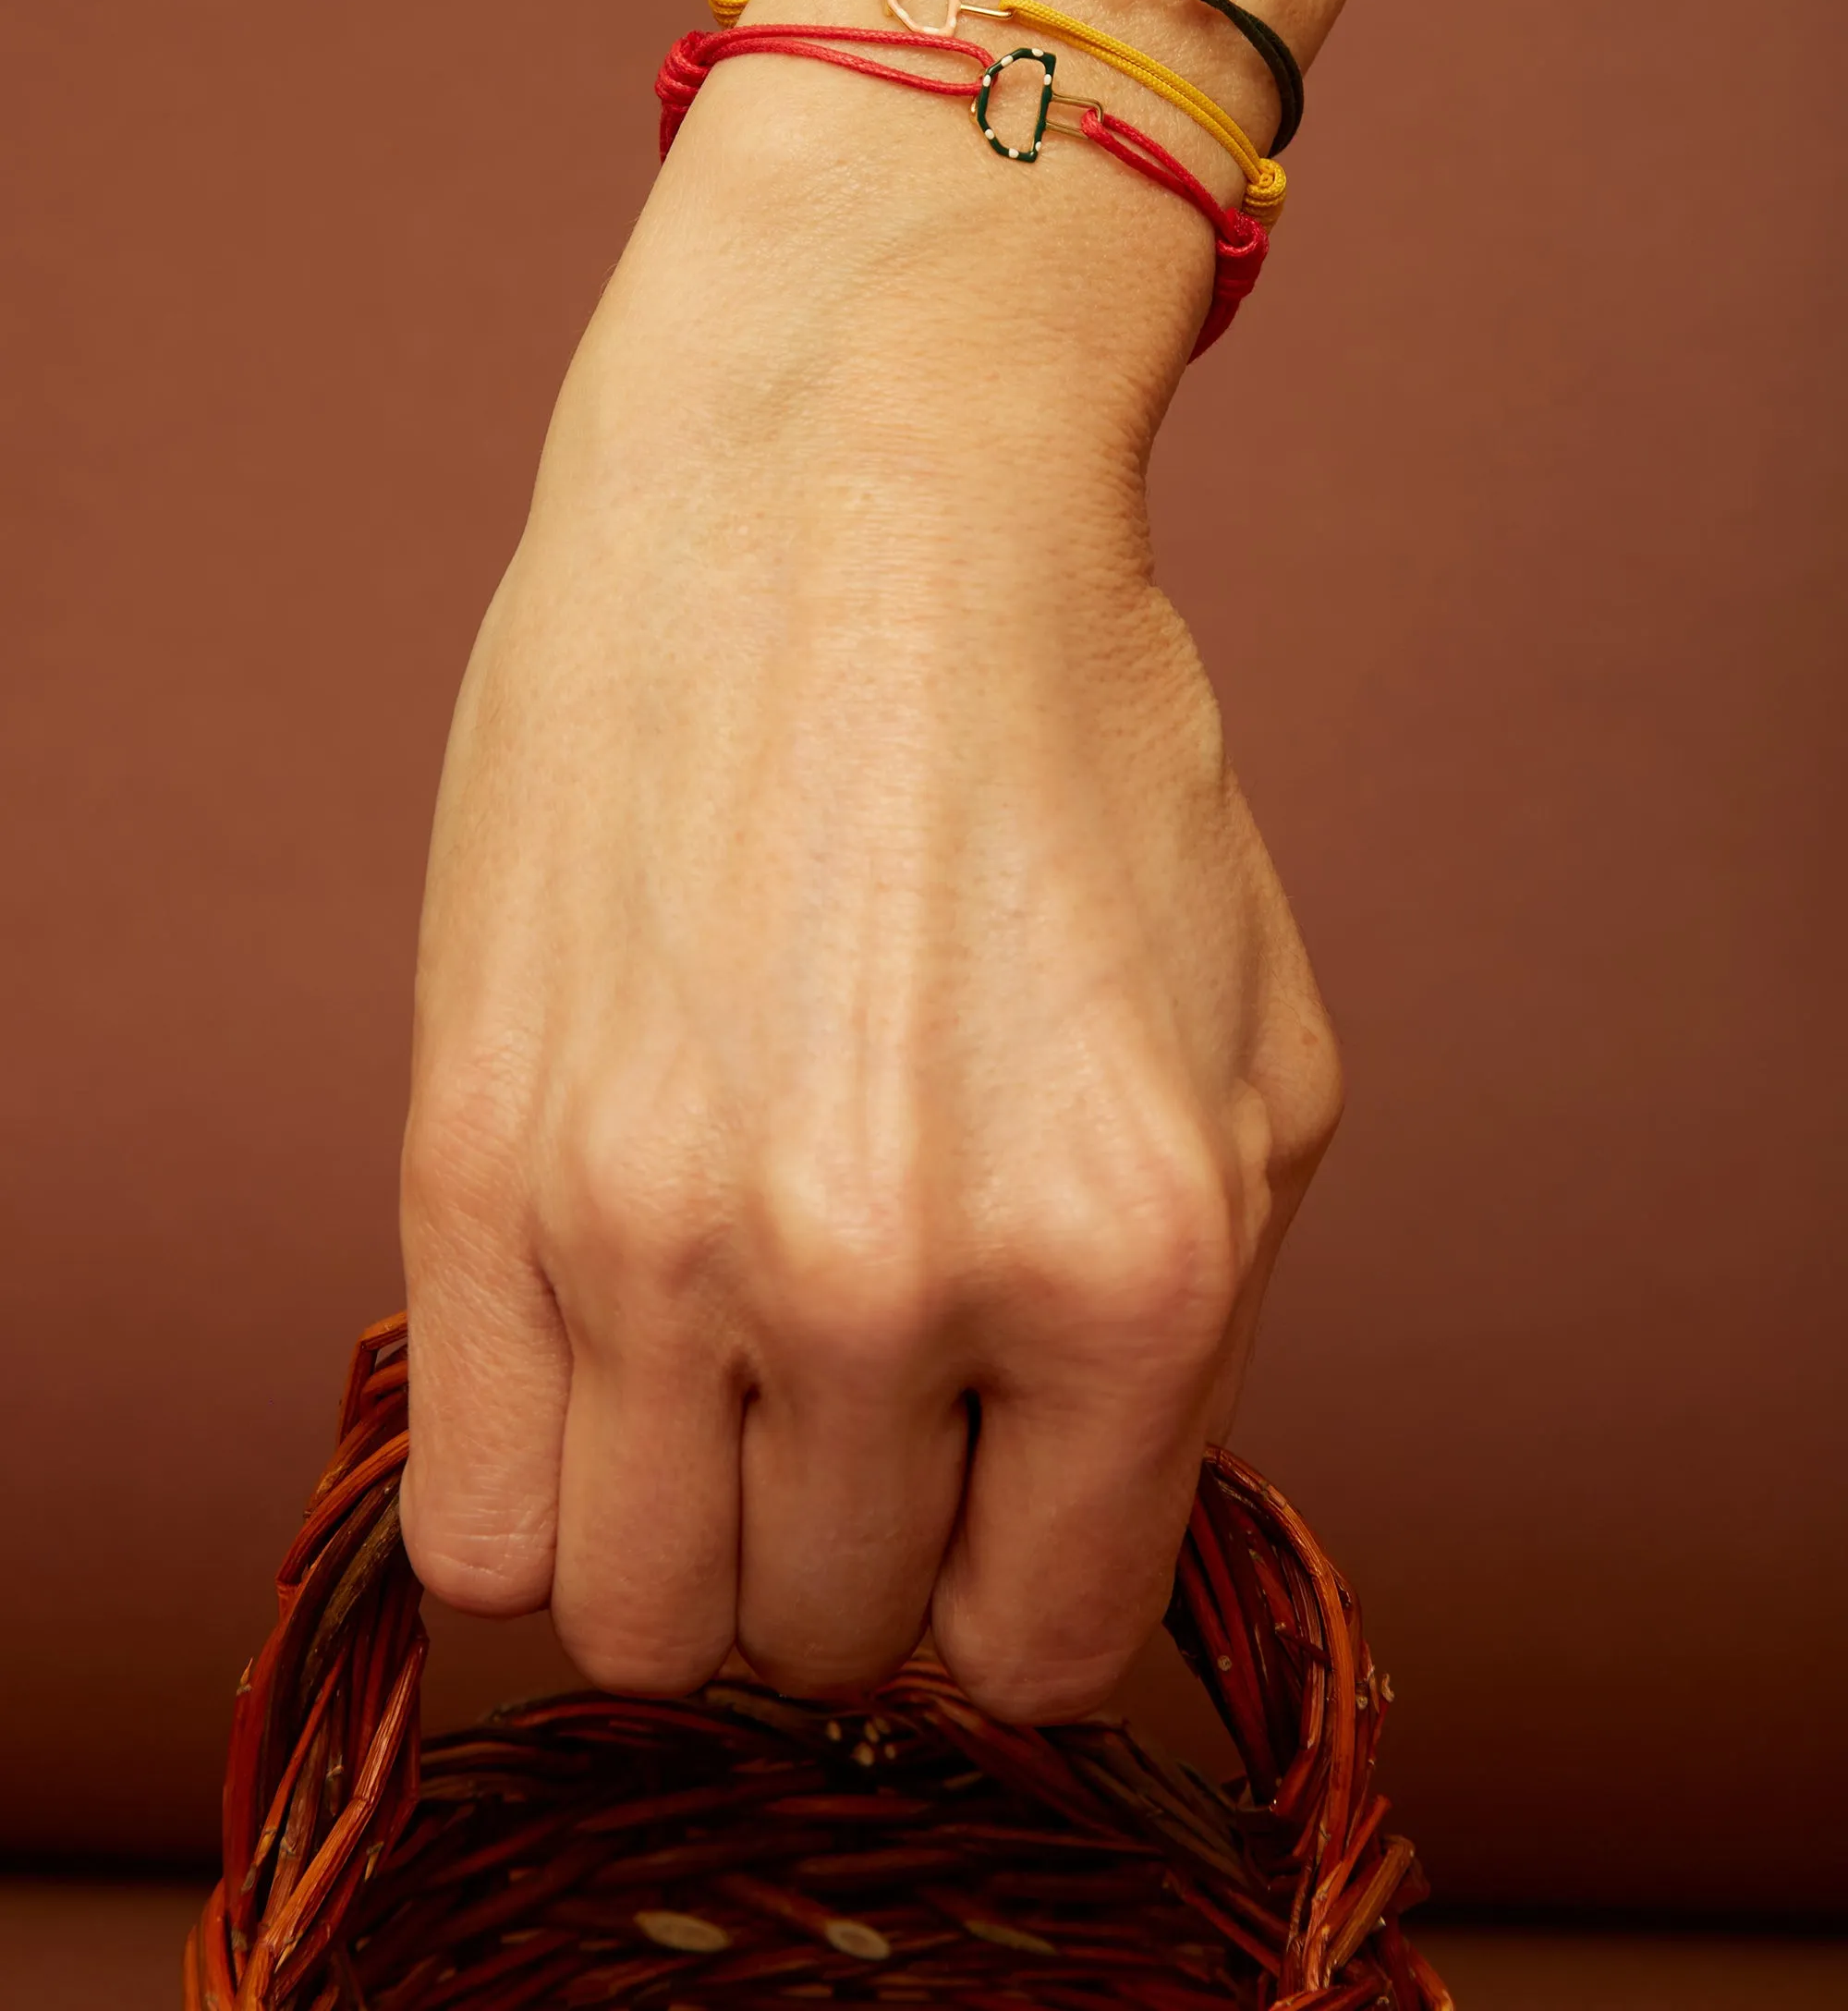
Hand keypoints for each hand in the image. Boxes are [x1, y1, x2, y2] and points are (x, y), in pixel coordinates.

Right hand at [399, 51, 1339, 1718]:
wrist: (842, 499)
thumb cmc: (1065, 759)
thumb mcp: (1255, 1059)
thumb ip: (1180, 1353)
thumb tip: (1043, 1547)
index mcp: (1128, 1262)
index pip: (1041, 1642)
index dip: (1011, 1575)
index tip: (983, 1483)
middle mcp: (888, 1279)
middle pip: (834, 1630)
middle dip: (860, 1528)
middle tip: (858, 1363)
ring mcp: (659, 1233)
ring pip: (643, 1618)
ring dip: (695, 1527)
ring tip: (726, 1367)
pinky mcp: (476, 1163)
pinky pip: (475, 1530)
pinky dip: (545, 1493)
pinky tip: (604, 1357)